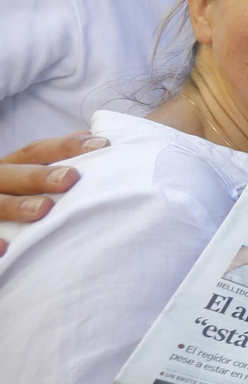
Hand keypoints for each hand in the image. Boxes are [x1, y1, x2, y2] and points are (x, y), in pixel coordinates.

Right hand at [0, 133, 108, 251]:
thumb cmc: (20, 196)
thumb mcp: (31, 176)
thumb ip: (57, 158)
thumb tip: (89, 135)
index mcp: (11, 166)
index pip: (37, 151)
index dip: (67, 146)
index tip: (103, 146)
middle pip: (13, 174)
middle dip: (40, 175)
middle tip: (70, 178)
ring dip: (16, 206)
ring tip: (43, 208)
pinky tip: (5, 247)